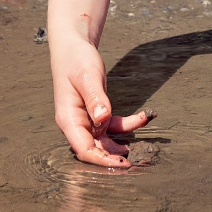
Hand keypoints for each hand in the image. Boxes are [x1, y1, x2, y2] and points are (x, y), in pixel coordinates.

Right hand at [51, 38, 154, 167]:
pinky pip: (112, 124)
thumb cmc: (76, 60)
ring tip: (140, 147)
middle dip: (113, 158)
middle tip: (135, 163)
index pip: (84, 148)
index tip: (122, 163)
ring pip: (105, 139)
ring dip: (121, 142)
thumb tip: (103, 118)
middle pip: (94, 149)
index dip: (102, 160)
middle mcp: (76, 123)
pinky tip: (142, 117)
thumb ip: (95, 98)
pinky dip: (126, 124)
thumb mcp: (87, 76)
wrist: (73, 47)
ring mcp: (86, 119)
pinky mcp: (96, 112)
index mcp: (69, 119)